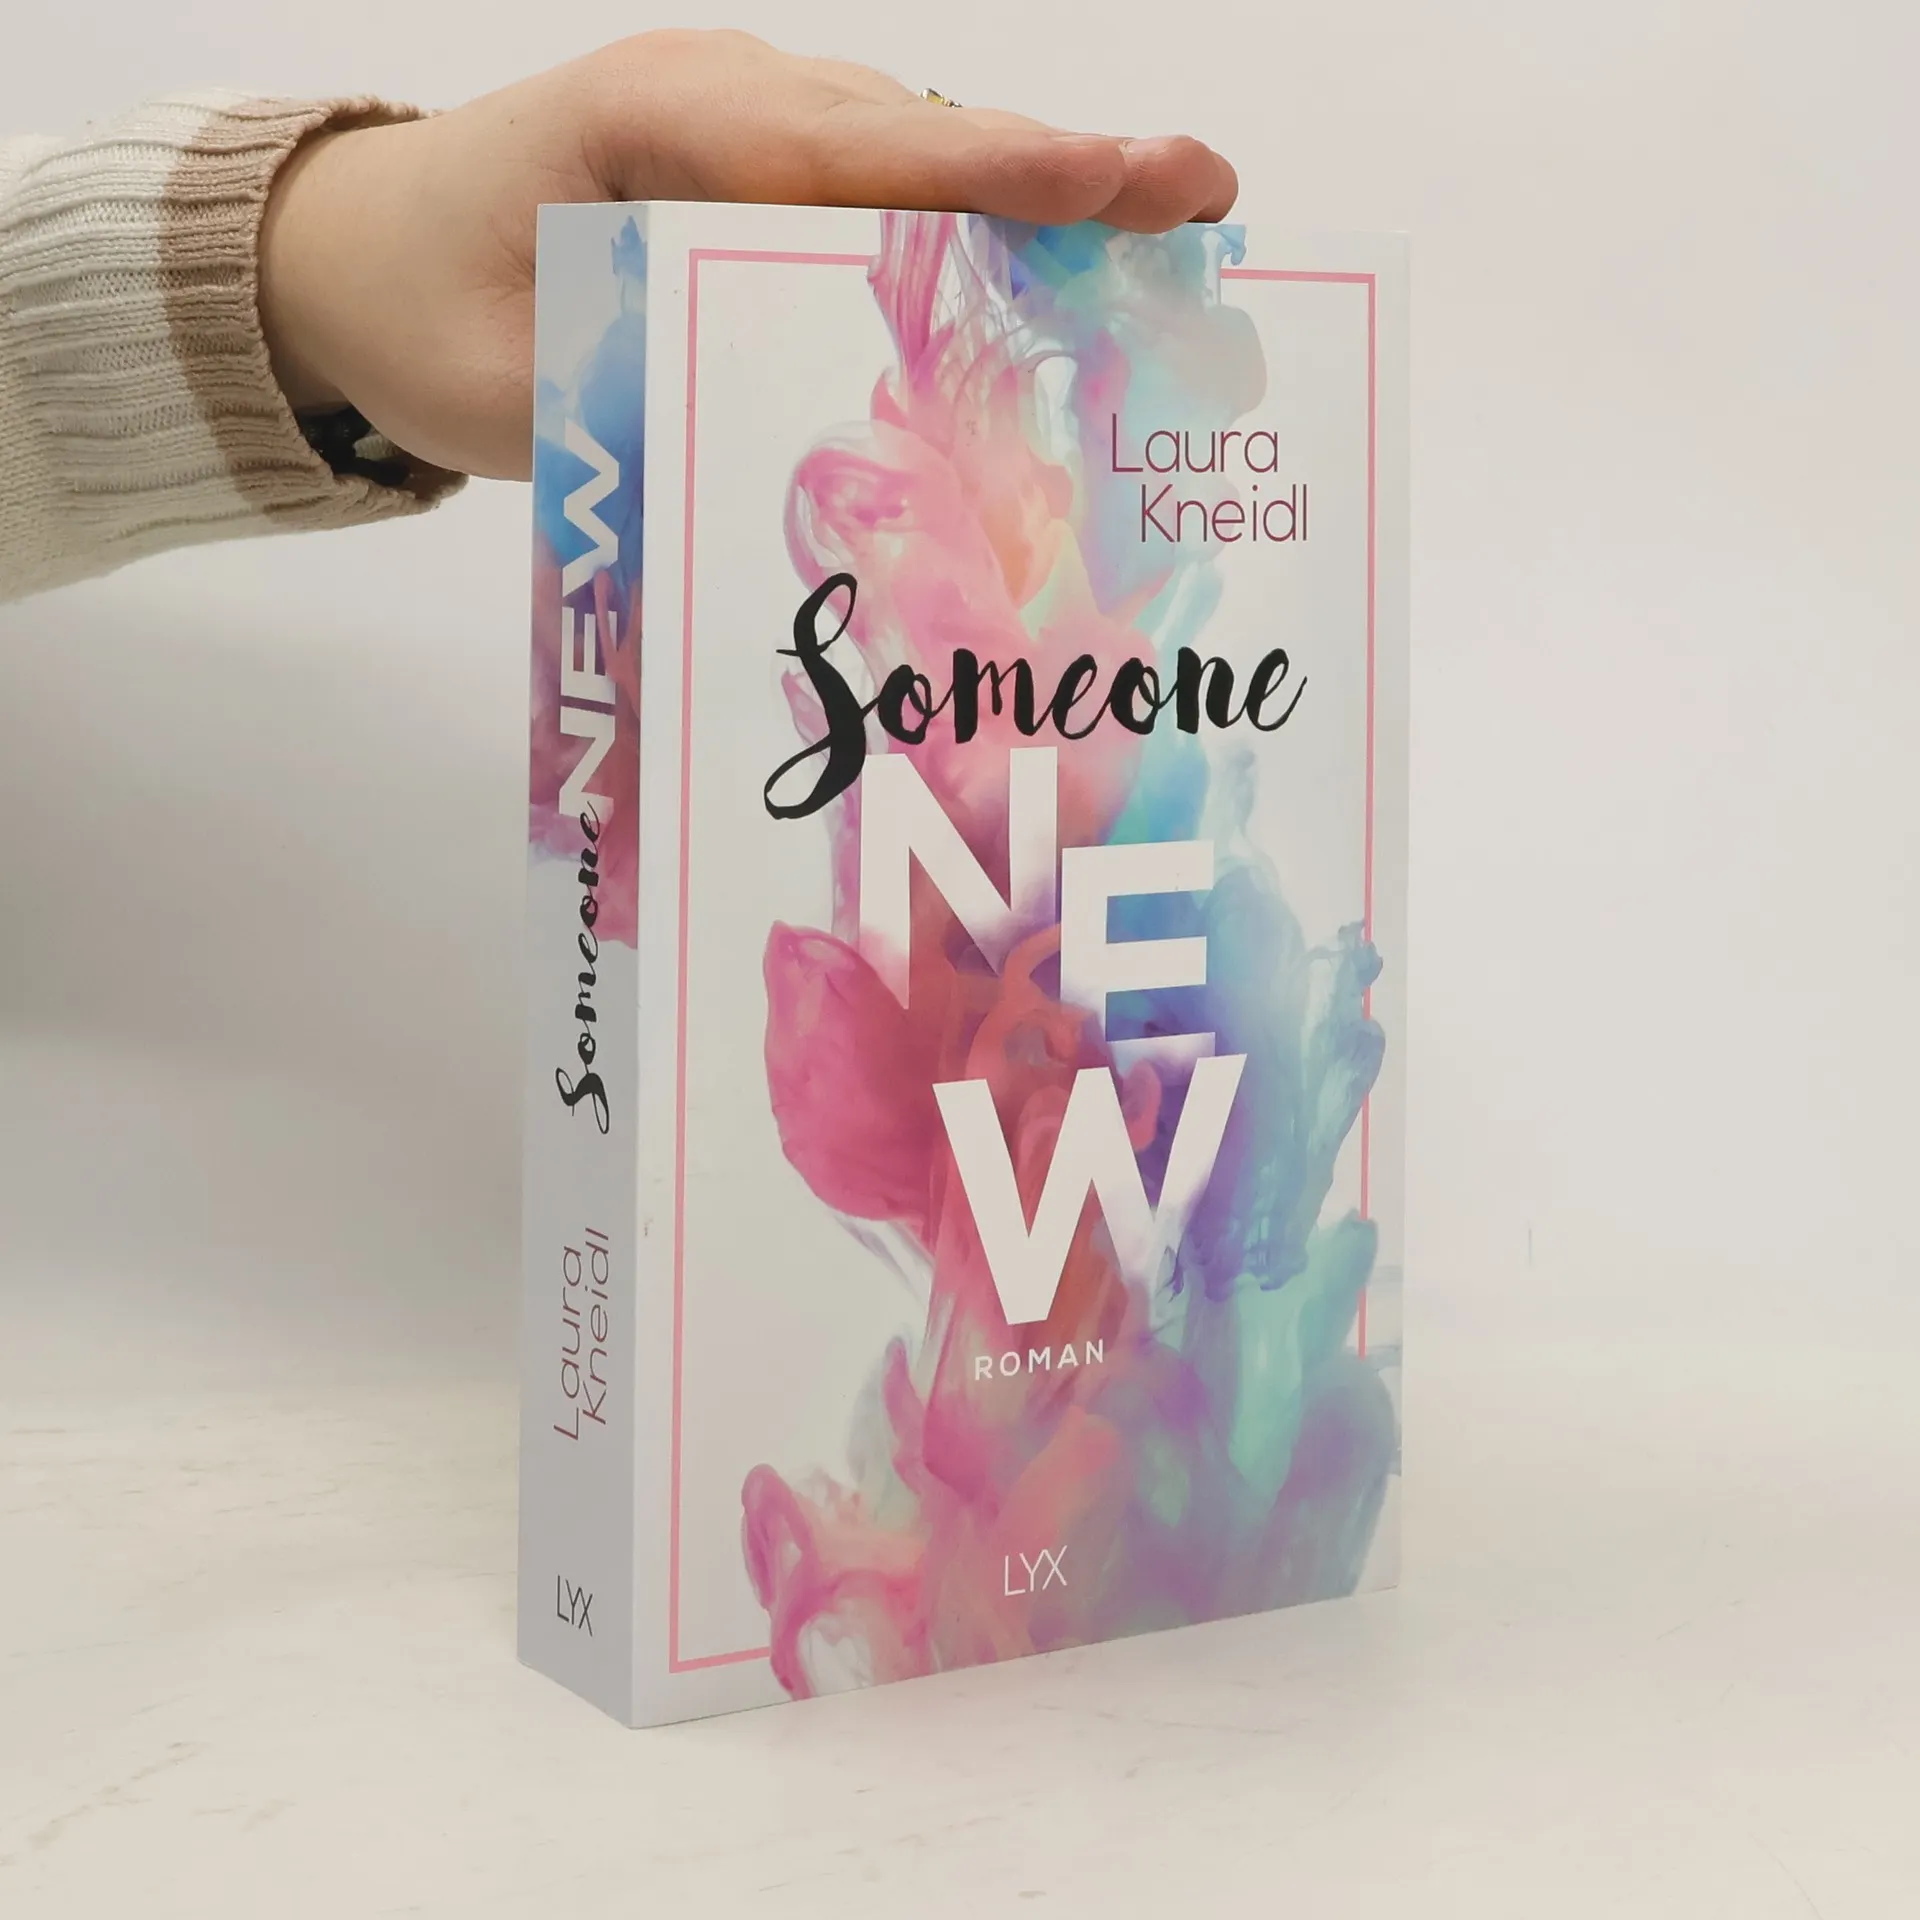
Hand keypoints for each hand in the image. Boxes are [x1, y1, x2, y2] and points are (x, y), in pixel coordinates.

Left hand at [257, 30, 1238, 480]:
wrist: (342, 257)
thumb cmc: (415, 314)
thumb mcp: (511, 385)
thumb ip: (645, 399)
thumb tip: (795, 457)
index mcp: (660, 125)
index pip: (857, 148)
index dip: (999, 171)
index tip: (1128, 179)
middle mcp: (720, 99)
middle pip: (917, 133)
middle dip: (1063, 167)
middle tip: (1206, 198)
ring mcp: (738, 123)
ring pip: (912, 153)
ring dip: (1032, 198)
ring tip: (1166, 233)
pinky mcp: (746, 172)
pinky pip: (876, 188)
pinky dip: (967, 226)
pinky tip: (1047, 274)